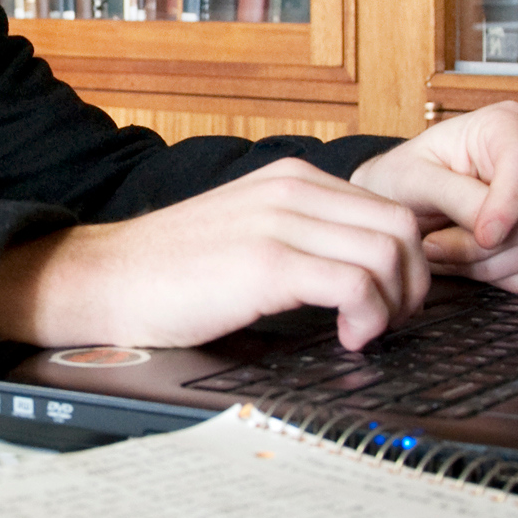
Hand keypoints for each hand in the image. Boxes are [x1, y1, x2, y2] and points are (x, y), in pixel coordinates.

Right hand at [0, 159, 430, 352]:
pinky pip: (356, 284)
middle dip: (412, 283)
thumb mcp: (248, 232)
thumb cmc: (170, 271)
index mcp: (292, 179)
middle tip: (386, 321)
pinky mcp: (266, 263)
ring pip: (390, 253)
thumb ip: (301, 236)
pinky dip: (369, 317)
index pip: (388, 209)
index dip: (404, 263)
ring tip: (363, 332)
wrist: (105, 280)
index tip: (388, 301)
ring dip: (394, 304)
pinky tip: (347, 338)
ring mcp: (279, 222)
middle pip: (401, 227)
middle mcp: (292, 189)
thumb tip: (360, 273)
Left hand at [347, 101, 517, 291]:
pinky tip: (479, 268)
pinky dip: (515, 279)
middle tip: (433, 246)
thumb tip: (492, 228)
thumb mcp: (412, 179)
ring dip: (489, 266)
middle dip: (480, 246)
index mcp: (504, 125)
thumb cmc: (403, 180)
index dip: (507, 206)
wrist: (399, 204)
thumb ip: (454, 196)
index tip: (484, 236)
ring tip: (447, 253)